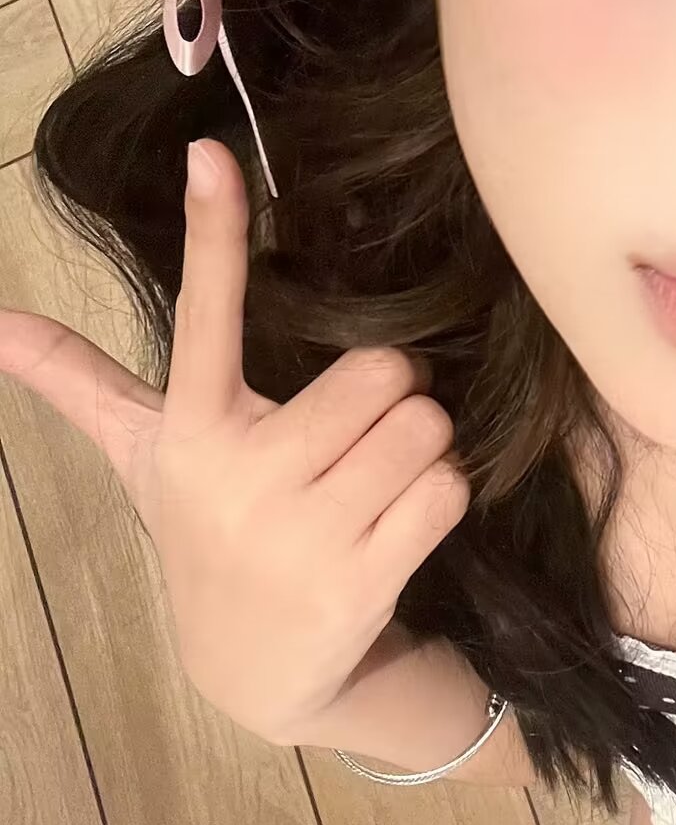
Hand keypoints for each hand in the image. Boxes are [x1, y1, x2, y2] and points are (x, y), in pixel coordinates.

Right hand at [0, 138, 470, 745]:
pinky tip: (399, 524)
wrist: (257, 673)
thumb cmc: (210, 530)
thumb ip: (82, 384)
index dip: (211, 232)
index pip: (204, 315)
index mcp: (193, 431)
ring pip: (423, 425)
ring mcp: (300, 533)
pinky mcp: (360, 579)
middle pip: (381, 370)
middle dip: (390, 393)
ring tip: (375, 480)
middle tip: (358, 430)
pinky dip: (440, 496)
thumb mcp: (146, 459)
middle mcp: (241, 477)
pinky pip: (444, 488)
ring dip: (421, 445)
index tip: (211, 152)